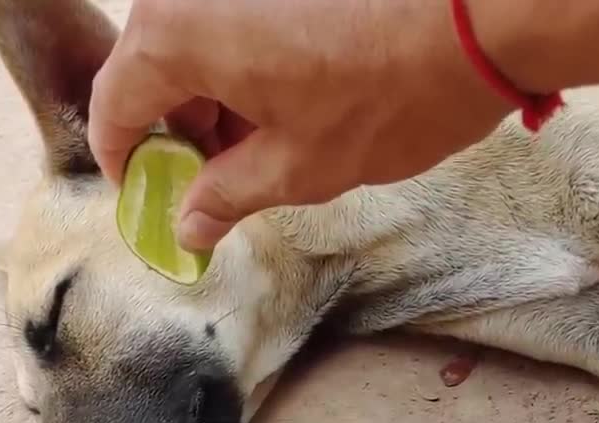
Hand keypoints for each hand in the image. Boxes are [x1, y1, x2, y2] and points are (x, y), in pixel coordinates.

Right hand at [87, 0, 517, 250]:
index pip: (116, 105)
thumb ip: (225, 196)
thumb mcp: (297, 167)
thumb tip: (189, 224)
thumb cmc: (390, 94)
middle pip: (153, 65)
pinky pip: (237, 15)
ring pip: (197, 38)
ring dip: (215, 94)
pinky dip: (246, 59)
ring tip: (265, 143)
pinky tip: (291, 95)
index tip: (148, 193)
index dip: (125, 159)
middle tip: (216, 179)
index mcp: (176, 36)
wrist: (482, 16)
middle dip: (179, 128)